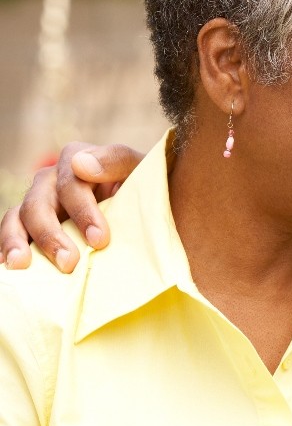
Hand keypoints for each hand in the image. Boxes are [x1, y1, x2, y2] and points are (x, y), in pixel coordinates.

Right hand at [1, 142, 143, 271]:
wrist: (143, 205)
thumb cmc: (143, 186)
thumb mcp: (140, 169)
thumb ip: (117, 160)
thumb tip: (82, 165)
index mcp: (77, 159)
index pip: (71, 182)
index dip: (84, 211)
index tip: (99, 239)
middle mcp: (52, 179)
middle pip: (39, 203)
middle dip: (51, 234)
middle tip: (69, 263)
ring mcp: (38, 201)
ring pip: (18, 217)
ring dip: (17, 241)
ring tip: (21, 265)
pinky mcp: (31, 223)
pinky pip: (12, 231)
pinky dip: (7, 246)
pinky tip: (9, 266)